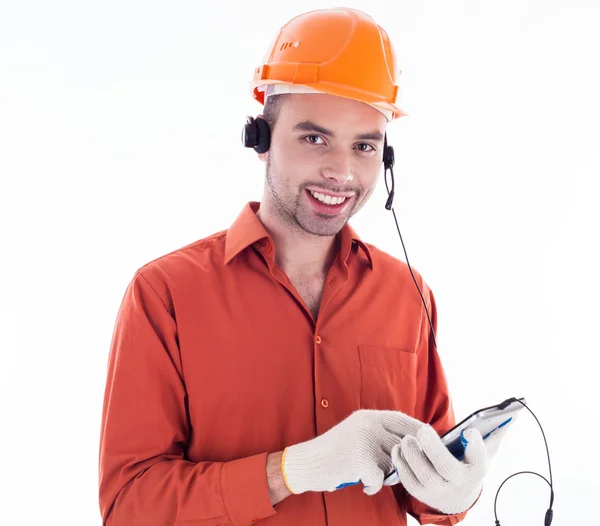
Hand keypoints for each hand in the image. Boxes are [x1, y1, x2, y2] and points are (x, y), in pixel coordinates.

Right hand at [282, 409, 423, 495]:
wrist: (307, 463)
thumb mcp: (357, 432)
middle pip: (401, 444)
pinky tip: (362, 484)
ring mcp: (364, 441)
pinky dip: (373, 486)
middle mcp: (368, 424)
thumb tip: (413, 443)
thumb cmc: (335, 452)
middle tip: (390, 471)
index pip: (401, 420)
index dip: (416, 431)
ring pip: (392, 463)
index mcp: (368, 416)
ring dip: (384, 475)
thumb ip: (380, 433)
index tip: (426, 443)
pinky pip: (380, 479)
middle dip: (401, 461)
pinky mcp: (360, 460)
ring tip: (369, 475)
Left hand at [391, 423, 509, 513]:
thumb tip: (510, 413)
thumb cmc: (469, 464)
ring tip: (407, 439)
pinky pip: (408, 481)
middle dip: (433, 448)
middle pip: (446, 468)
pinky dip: (401, 465)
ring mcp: (438, 490)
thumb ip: (494, 433)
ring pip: (424, 475)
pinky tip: (399, 448)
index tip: (469, 431)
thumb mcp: (484, 452)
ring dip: (413, 455)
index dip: (475, 445)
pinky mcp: (421, 493)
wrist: (456, 495)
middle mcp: (458, 483)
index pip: (480, 459)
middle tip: (423, 430)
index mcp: (476, 470)